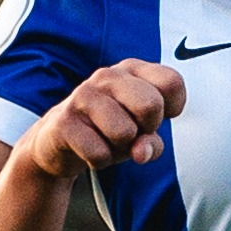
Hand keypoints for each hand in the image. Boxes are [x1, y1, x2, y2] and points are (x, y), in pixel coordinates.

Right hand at [19, 60, 185, 180]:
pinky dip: (99, 160)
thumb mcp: (140, 135)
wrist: (57, 141)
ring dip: (119, 148)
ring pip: (125, 133)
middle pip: (150, 105)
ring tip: (106, 140)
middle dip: (146, 129)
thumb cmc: (108, 131)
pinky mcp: (63, 120)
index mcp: (132, 70)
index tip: (154, 117)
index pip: (173, 83)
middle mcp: (108, 76)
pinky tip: (89, 149)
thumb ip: (153, 143)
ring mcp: (83, 95)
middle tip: (131, 131)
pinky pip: (99, 152)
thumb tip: (141, 151)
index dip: (172, 109)